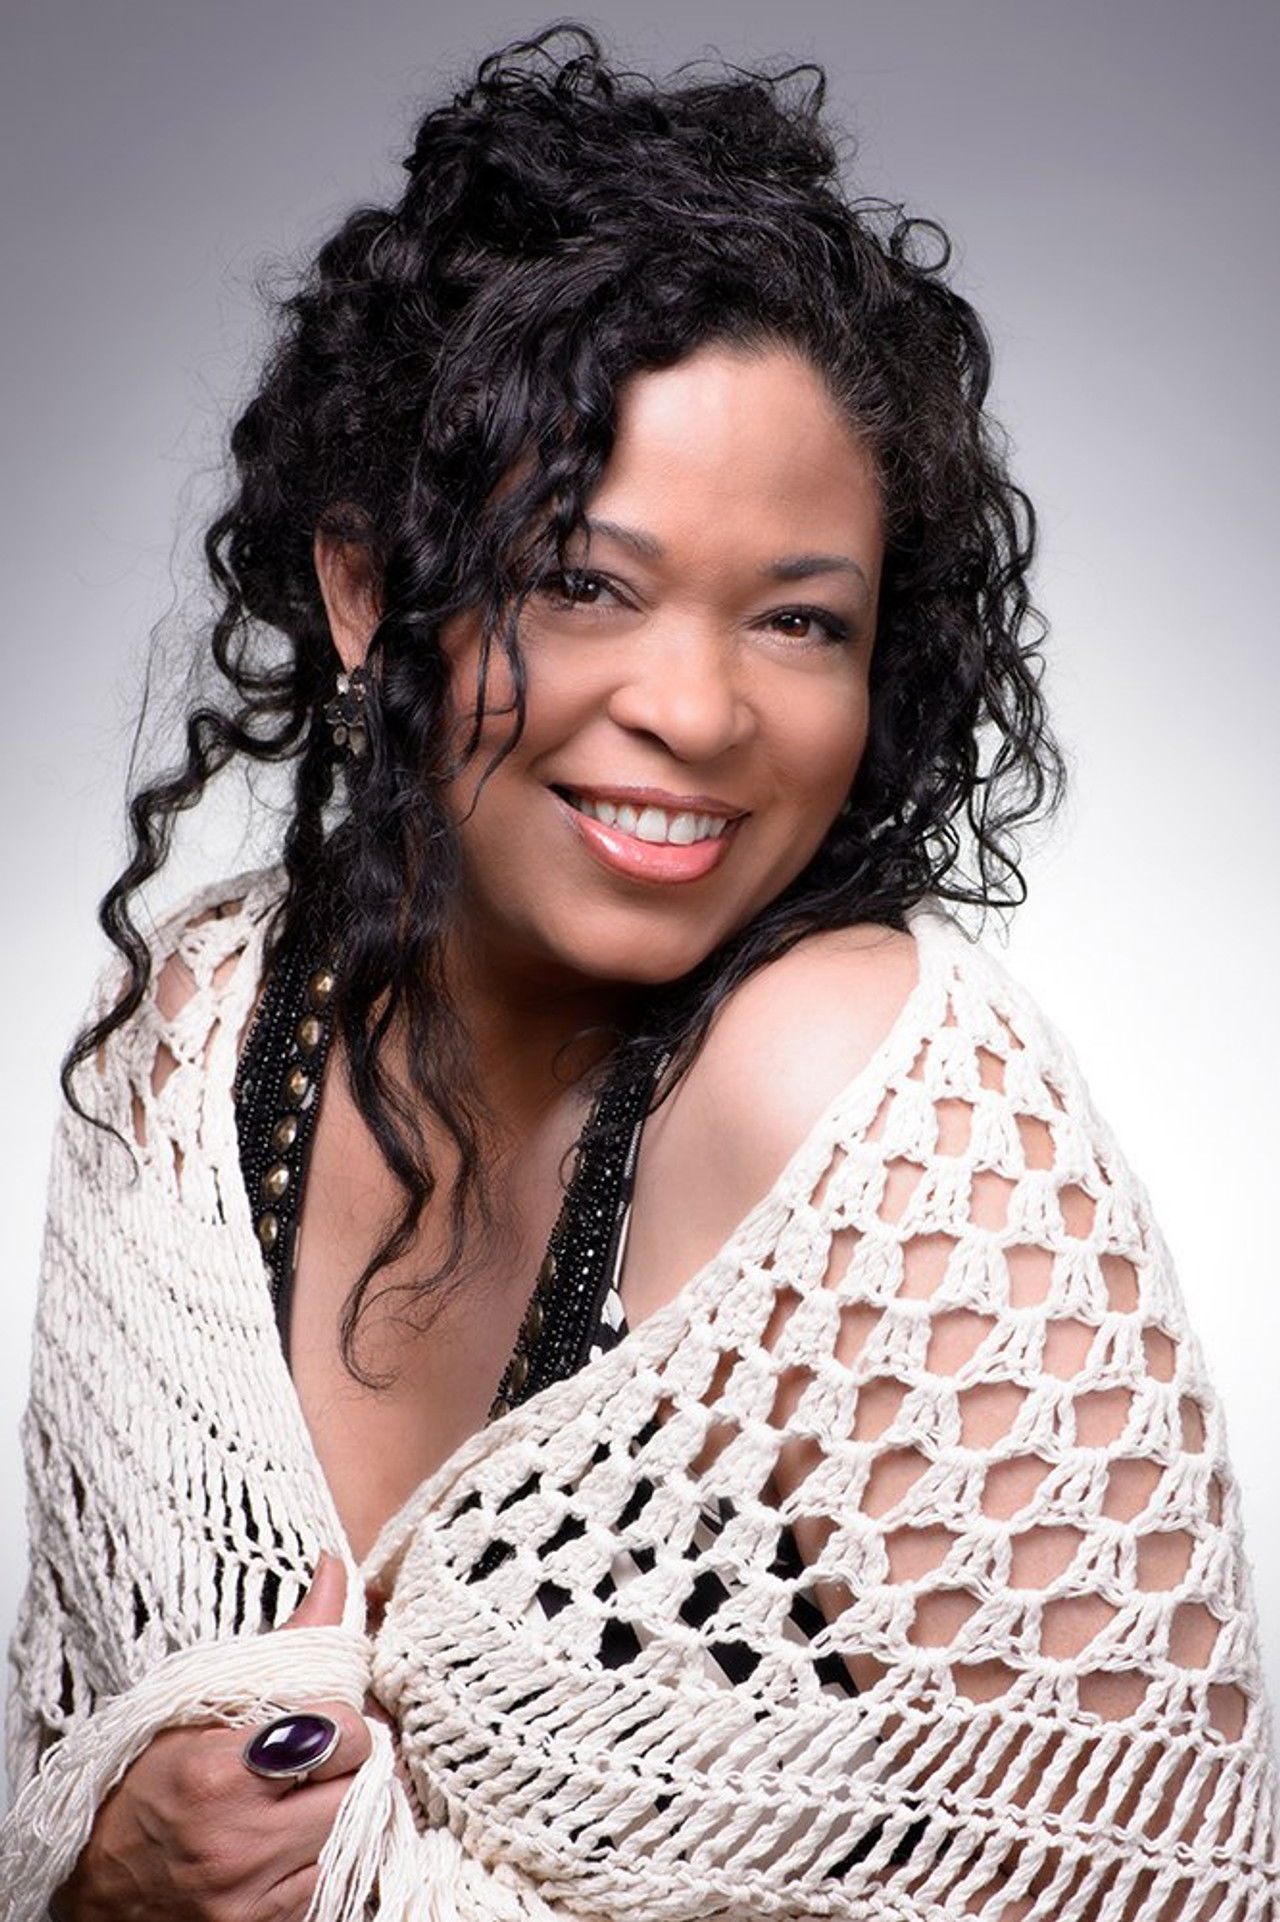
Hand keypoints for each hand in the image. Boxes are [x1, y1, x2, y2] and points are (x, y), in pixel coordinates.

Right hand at [52, 1554, 371, 1921]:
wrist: (100, 1888)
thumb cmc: (147, 1784)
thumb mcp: (201, 1704)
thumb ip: (286, 1645)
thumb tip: (337, 1571)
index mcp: (218, 1775)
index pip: (337, 1731)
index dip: (339, 1715)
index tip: (318, 1713)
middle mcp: (240, 1843)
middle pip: (358, 1781)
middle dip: (347, 1760)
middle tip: (318, 1753)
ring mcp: (255, 1896)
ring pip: (356, 1830)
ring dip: (342, 1805)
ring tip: (305, 1794)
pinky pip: (339, 1877)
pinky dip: (329, 1852)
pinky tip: (297, 1836)